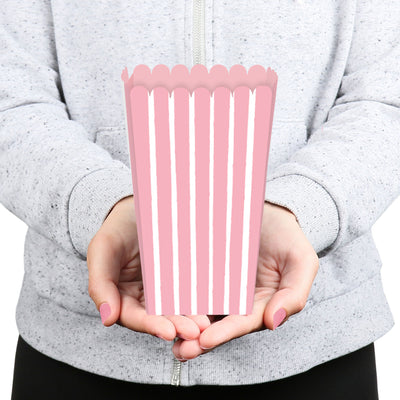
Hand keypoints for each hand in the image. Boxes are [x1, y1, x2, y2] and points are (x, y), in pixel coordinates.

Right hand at [87, 195, 209, 340]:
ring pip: (175, 308)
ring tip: (205, 323)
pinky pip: (188, 291)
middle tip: (194, 330)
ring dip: (190, 318)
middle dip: (176, 326)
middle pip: (158, 318)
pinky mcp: (178, 279)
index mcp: (120, 298)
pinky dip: (198, 300)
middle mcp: (142, 299)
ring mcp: (162, 289)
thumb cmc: (117, 228)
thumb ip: (100, 284)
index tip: (168, 331)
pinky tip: (210, 305)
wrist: (138, 208)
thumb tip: (107, 319)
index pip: (134, 317)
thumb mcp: (103, 249)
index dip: (150, 325)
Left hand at [172, 201, 318, 360]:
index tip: (205, 340)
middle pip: (217, 323)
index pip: (242, 323)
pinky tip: (163, 304)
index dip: (225, 333)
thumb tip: (274, 322)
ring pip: (200, 308)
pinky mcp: (204, 269)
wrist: (268, 210)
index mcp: (261, 303)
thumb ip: (294, 294)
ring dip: (184, 323)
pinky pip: (191, 284)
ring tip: (166, 334)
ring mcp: (220, 285)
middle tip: (180, 348)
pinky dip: (177, 295)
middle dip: (198, 338)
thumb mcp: (301, 261)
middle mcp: (238, 299)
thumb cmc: (287, 236)